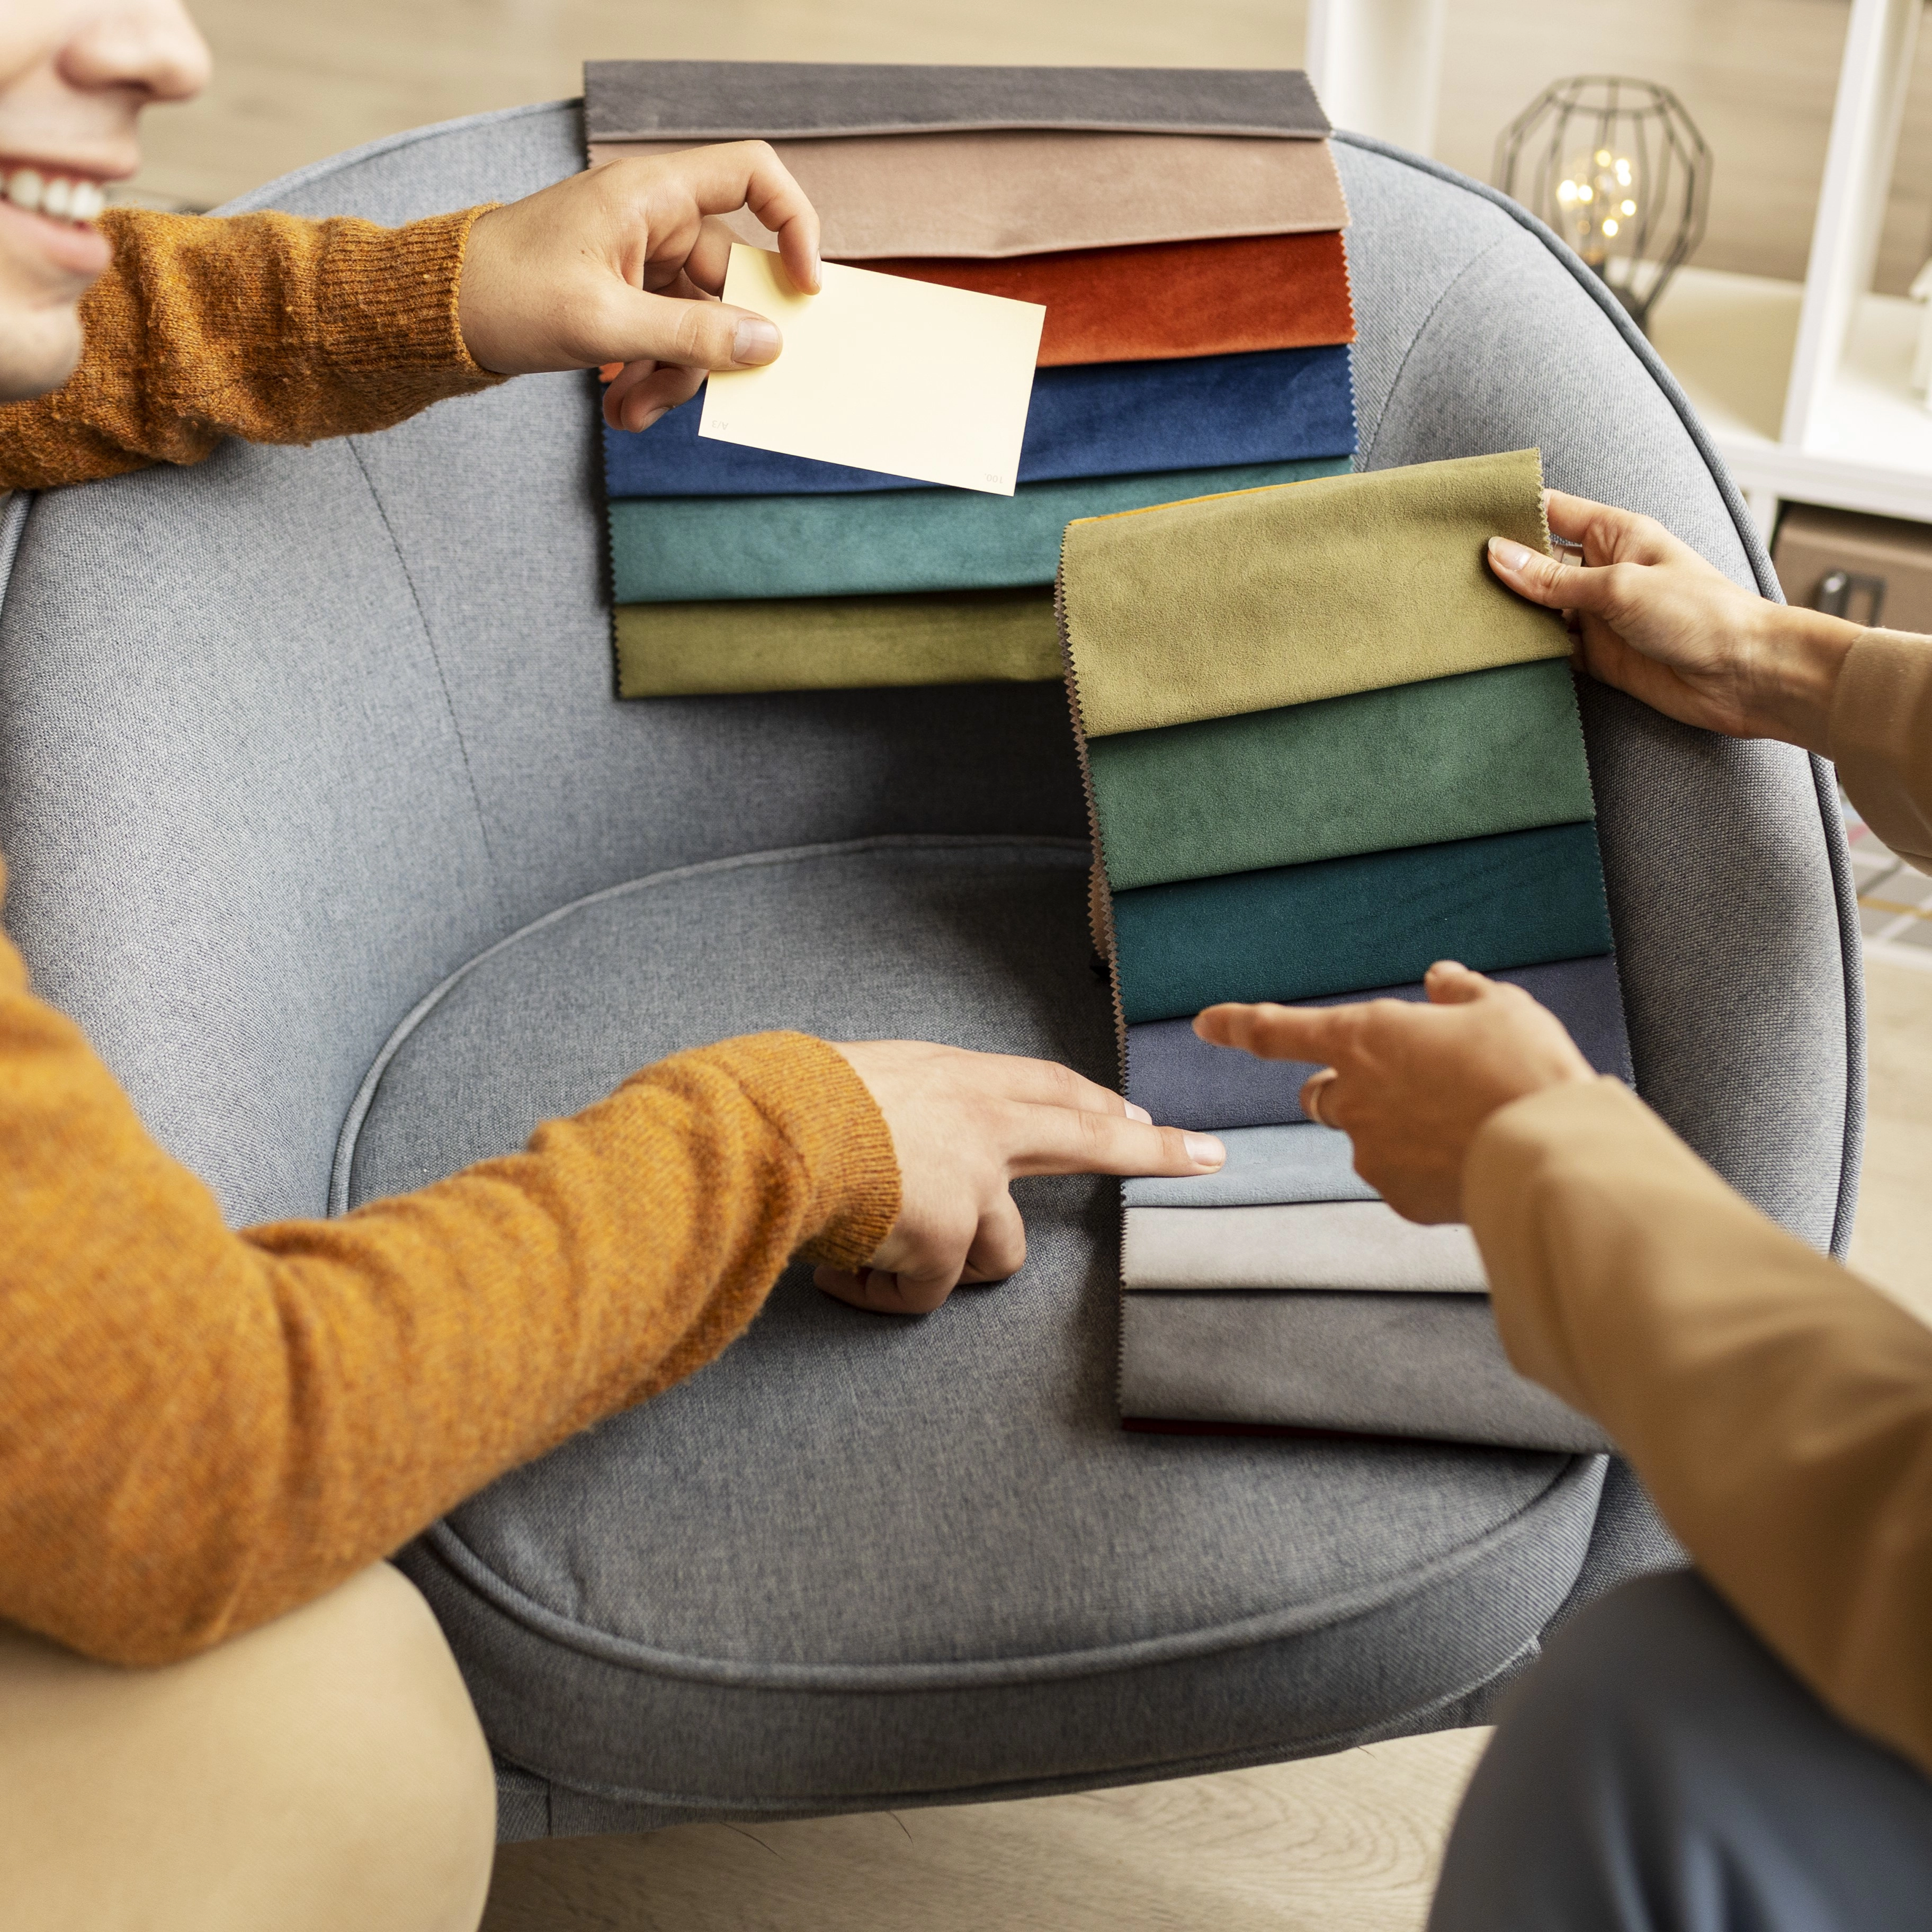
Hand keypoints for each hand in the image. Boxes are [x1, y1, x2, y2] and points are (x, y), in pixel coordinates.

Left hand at [456, 142, 820, 430]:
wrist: (433, 312)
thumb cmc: (504, 294)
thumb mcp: (605, 323)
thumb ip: (692, 336)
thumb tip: (766, 345)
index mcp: (652, 195)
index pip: (753, 176)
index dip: (794, 224)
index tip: (803, 288)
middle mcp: (653, 219)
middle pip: (727, 281)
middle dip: (708, 350)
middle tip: (685, 397)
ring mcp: (638, 258)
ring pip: (695, 321)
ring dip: (672, 377)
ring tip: (630, 415)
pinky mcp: (621, 294)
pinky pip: (662, 336)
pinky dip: (648, 375)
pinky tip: (619, 405)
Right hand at [818, 1042, 1224, 1315]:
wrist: (771, 1133)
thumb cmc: (790, 1106)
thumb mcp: (857, 1083)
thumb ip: (901, 1114)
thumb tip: (893, 1153)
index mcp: (955, 1079)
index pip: (1045, 1086)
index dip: (1091, 1102)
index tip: (1135, 1113)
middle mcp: (981, 1126)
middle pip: (1085, 1136)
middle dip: (1154, 1151)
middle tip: (1209, 1156)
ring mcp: (972, 1184)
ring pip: (996, 1254)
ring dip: (940, 1266)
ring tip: (870, 1253)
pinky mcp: (947, 1239)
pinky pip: (925, 1294)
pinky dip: (881, 1294)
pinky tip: (839, 1275)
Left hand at [1193, 963, 1593, 1222]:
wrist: (1553, 1151)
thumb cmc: (1526, 1067)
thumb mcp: (1500, 1008)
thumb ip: (1459, 993)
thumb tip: (1440, 980)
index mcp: (1365, 1038)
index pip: (1277, 1031)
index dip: (1238, 1024)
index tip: (1205, 1023)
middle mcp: (1354, 1096)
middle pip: (1318, 1094)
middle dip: (1343, 1088)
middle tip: (1398, 1084)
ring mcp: (1372, 1151)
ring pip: (1364, 1137)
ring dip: (1392, 1128)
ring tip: (1460, 1122)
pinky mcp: (1398, 1195)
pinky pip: (1400, 1176)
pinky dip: (1424, 1167)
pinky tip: (1470, 1159)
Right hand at [1485, 490, 1860, 753]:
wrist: (1746, 675)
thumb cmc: (1702, 614)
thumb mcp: (1619, 586)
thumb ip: (1553, 578)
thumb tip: (1497, 555)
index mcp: (1615, 535)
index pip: (1551, 512)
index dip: (1510, 511)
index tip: (1464, 517)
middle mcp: (1603, 571)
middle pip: (1536, 563)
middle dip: (1499, 567)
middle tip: (1446, 571)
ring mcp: (1599, 616)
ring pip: (1538, 609)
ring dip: (1509, 613)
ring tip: (1460, 611)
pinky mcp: (1598, 657)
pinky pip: (1551, 650)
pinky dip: (1527, 652)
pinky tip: (1495, 651)